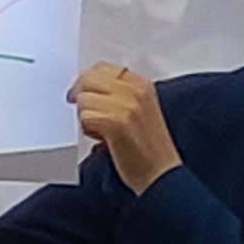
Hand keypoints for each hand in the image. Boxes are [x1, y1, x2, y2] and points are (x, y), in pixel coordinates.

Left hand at [71, 63, 182, 190]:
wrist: (162, 175)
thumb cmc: (149, 150)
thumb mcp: (139, 112)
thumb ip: (117, 96)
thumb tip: (85, 89)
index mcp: (142, 85)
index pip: (102, 68)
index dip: (87, 81)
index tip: (82, 93)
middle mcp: (136, 91)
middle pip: (89, 79)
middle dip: (81, 96)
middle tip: (85, 114)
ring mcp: (127, 105)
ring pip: (83, 98)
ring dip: (84, 116)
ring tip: (99, 131)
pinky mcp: (117, 122)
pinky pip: (84, 116)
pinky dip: (87, 129)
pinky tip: (100, 139)